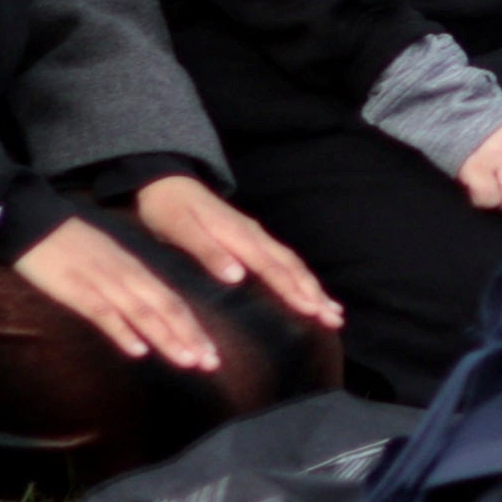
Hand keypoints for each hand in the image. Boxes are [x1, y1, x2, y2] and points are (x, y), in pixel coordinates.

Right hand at [8, 215, 218, 372]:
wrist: (36, 222)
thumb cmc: (71, 245)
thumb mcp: (109, 261)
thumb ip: (128, 285)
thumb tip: (147, 312)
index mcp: (135, 269)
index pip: (172, 301)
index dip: (194, 328)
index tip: (210, 353)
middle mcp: (127, 276)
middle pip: (166, 308)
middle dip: (190, 337)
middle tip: (211, 363)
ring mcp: (103, 282)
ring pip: (142, 313)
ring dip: (166, 338)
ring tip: (187, 360)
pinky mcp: (77, 289)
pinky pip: (104, 313)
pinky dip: (123, 331)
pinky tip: (138, 351)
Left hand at [133, 172, 342, 334]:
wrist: (167, 182)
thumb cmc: (168, 210)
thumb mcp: (180, 229)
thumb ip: (208, 252)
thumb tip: (236, 277)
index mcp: (238, 235)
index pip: (272, 267)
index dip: (292, 290)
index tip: (312, 311)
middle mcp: (254, 235)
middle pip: (291, 267)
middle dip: (314, 294)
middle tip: (335, 319)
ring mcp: (256, 235)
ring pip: (292, 264)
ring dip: (313, 288)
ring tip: (333, 311)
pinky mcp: (253, 238)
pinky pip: (284, 261)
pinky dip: (301, 278)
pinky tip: (309, 291)